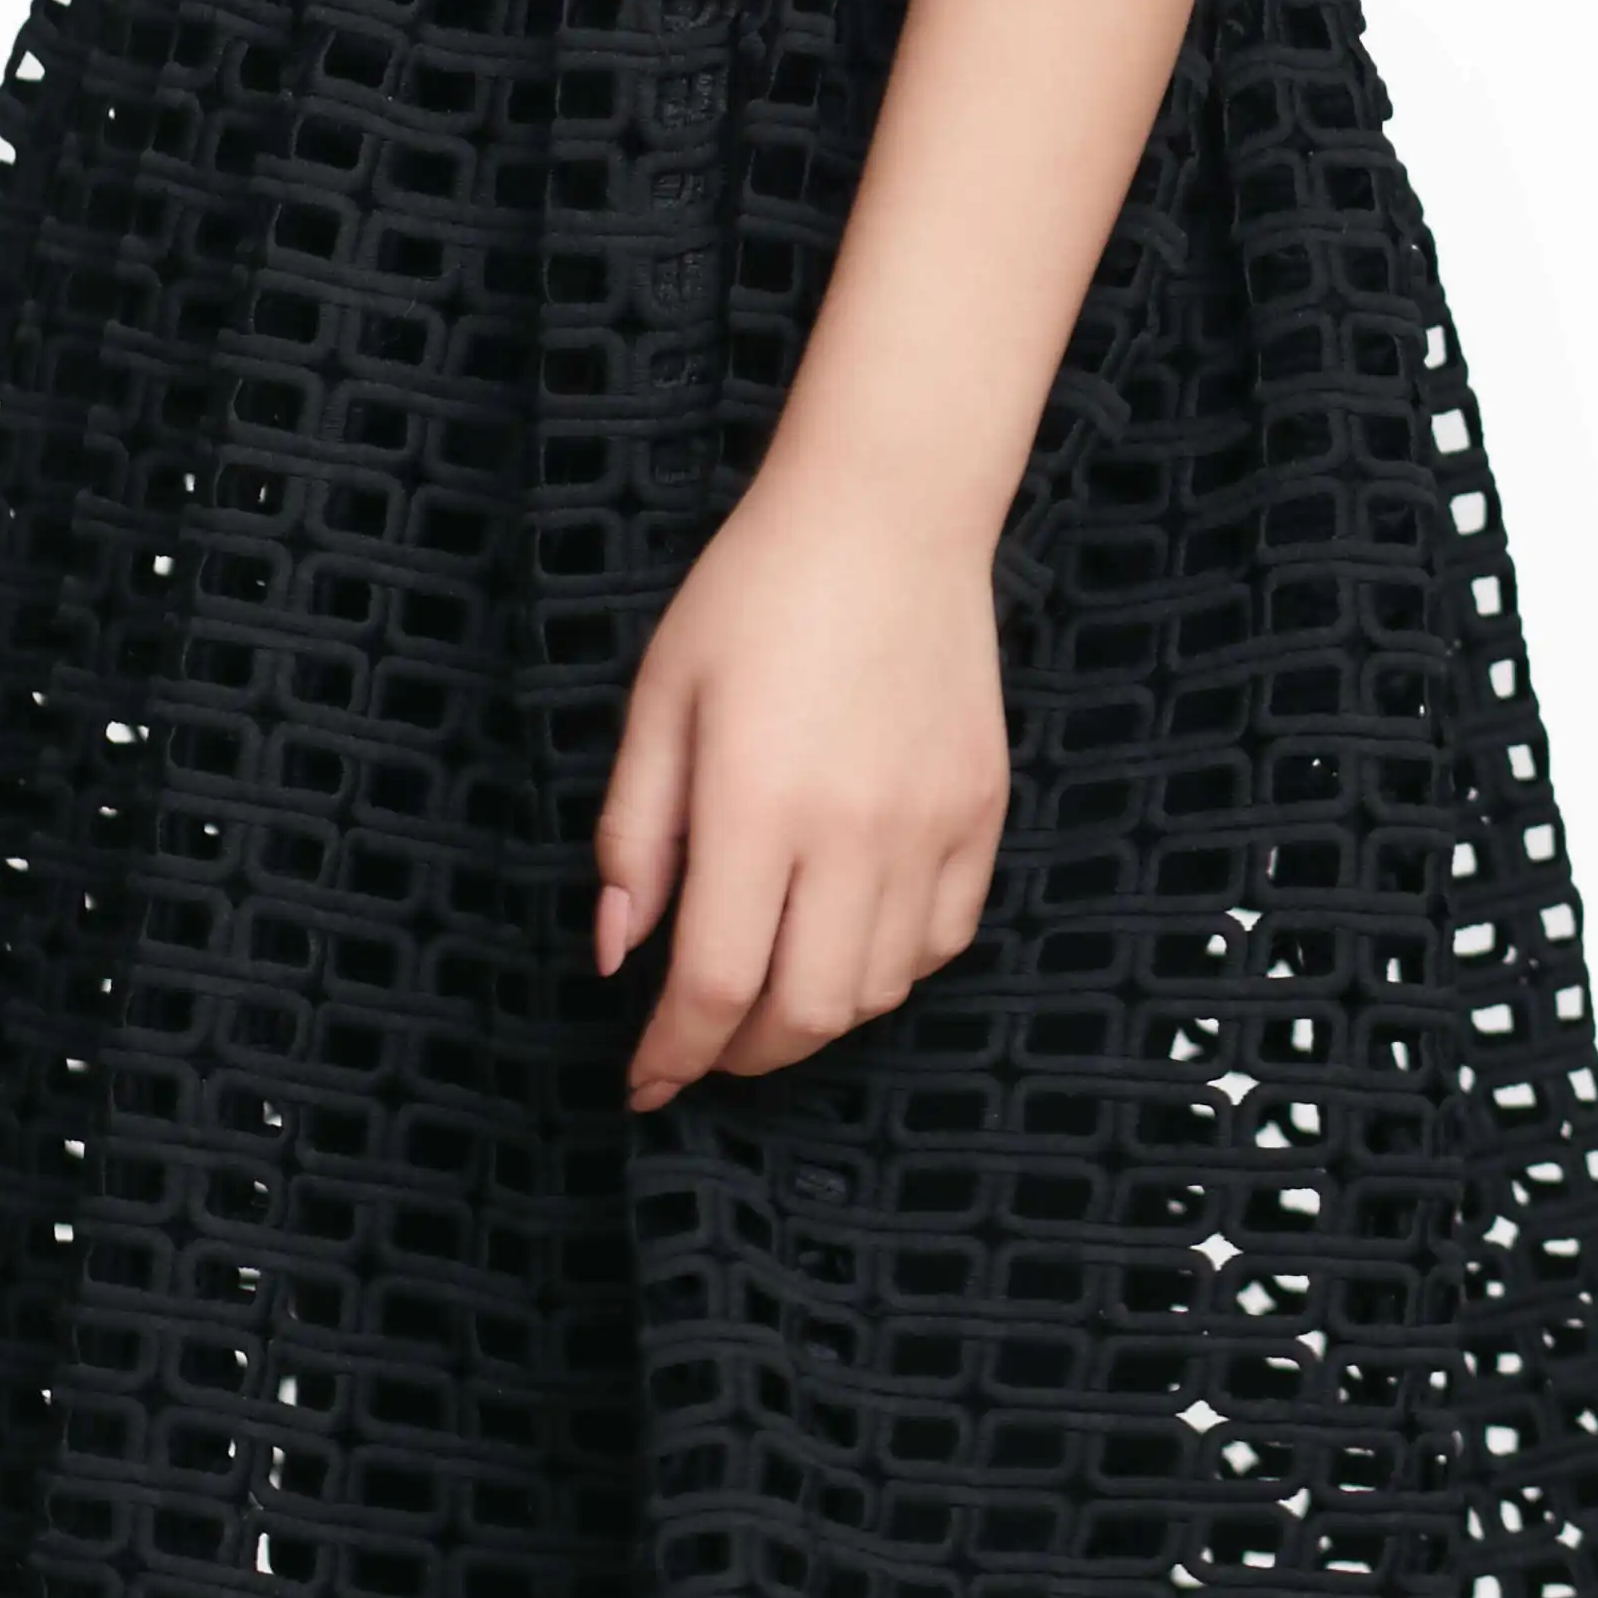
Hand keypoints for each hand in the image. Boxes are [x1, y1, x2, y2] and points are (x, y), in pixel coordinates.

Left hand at [590, 466, 1011, 1106]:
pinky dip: (890, 970)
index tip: (643, 1081)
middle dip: (741, 1054)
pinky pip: (943, 939)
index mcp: (757, 803)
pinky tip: (846, 942)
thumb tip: (615, 952)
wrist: (887, 515)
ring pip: (877, 991)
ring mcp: (930, 826)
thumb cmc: (755, 595)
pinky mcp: (982, 811)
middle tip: (702, 1046)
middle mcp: (853, 831)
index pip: (714, 983)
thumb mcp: (660, 700)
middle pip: (804, 1013)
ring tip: (769, 991)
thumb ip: (633, 833)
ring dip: (814, 1018)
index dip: (673, 1053)